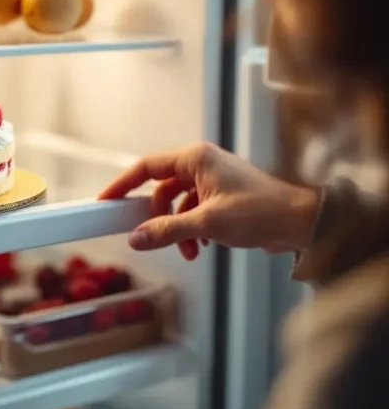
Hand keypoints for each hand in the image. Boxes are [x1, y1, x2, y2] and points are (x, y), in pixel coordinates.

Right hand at [99, 143, 320, 259]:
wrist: (301, 223)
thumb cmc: (262, 211)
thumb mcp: (208, 223)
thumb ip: (167, 231)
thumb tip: (137, 238)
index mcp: (196, 159)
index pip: (146, 167)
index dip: (123, 184)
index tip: (107, 200)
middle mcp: (202, 165)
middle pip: (160, 190)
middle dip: (157, 218)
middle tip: (149, 236)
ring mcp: (212, 181)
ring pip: (176, 204)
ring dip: (177, 229)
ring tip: (189, 249)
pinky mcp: (221, 197)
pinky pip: (192, 212)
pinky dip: (191, 231)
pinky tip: (201, 247)